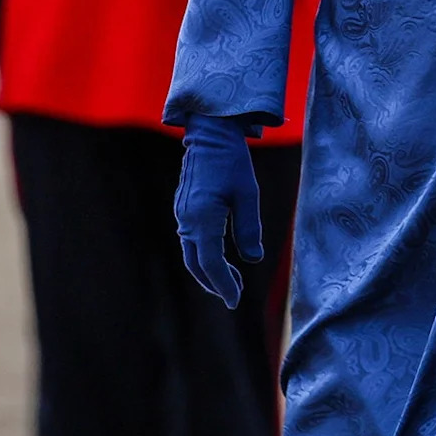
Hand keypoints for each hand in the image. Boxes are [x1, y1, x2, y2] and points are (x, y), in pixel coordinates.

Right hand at [175, 112, 263, 308]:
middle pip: (197, 264)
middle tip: (235, 295)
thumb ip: (249, 228)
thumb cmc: (233, 161)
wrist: (210, 134)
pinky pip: (190, 240)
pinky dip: (203, 254)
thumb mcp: (248, 193)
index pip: (211, 264)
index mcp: (203, 219)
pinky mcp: (183, 208)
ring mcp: (182, 214)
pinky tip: (219, 254)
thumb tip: (253, 260)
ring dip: (209, 270)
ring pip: (192, 254)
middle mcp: (187, 220)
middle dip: (215, 283)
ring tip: (231, 279)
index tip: (235, 301)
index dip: (223, 285)